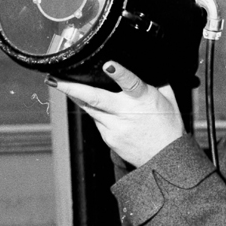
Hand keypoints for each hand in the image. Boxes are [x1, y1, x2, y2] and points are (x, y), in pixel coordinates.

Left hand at [49, 61, 184, 167]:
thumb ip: (157, 84)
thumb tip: (151, 68)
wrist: (164, 160)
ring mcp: (115, 128)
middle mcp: (126, 113)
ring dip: (76, 96)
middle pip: (95, 99)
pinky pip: (98, 121)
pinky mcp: (109, 138)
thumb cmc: (168, 129)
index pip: (131, 83)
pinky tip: (99, 109)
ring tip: (61, 84)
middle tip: (56, 79)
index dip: (119, 73)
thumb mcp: (169, 101)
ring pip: (90, 108)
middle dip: (73, 88)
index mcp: (143, 99)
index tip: (108, 65)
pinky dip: (96, 112)